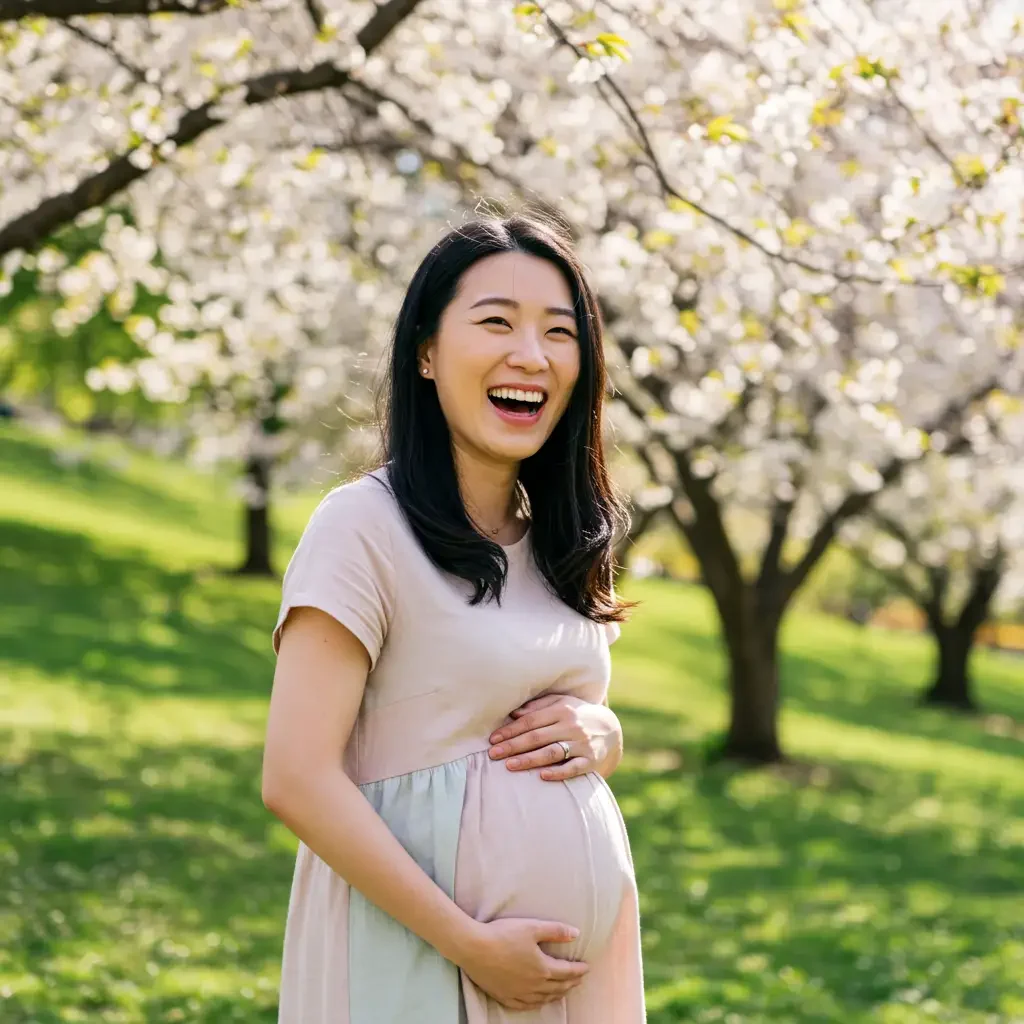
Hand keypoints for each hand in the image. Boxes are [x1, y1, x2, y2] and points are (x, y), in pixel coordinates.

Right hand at [455, 917, 588, 1009]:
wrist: (474, 948)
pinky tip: (538, 1002)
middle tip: (579, 979)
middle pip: (558, 987)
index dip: (578, 970)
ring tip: (563, 990)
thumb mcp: (532, 927)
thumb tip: (576, 933)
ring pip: (543, 998)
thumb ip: (556, 931)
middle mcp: (533, 985)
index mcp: (542, 968)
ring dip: (557, 994)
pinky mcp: (504, 996)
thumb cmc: (503, 934)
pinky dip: (536, 1003)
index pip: (566, 972)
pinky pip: (525, 1005)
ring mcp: (518, 993)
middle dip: (571, 983)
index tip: (586, 968)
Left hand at [488, 693, 622, 780]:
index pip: (531, 721)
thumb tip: (514, 713)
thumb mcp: (562, 703)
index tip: (493, 739)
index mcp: (562, 710)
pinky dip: (558, 773)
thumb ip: (539, 706)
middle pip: (537, 737)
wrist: (611, 730)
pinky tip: (542, 776)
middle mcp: (571, 726)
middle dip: (513, 746)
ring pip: (551, 753)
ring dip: (529, 760)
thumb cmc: (578, 715)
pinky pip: (572, 768)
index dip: (511, 730)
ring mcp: (582, 744)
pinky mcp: (590, 761)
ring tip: (509, 765)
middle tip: (493, 754)